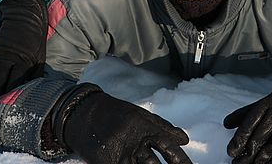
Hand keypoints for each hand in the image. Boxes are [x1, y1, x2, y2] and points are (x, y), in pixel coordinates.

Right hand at [0, 0, 47, 97]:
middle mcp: (11, 61)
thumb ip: (36, 72)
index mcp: (25, 63)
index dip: (10, 99)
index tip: (6, 109)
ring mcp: (0, 56)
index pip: (16, 86)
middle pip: (0, 86)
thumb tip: (35, 87)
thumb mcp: (40, 54)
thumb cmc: (35, 37)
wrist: (26, 15)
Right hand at [55, 85, 192, 163]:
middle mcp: (134, 142)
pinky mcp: (105, 162)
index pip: (168, 147)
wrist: (86, 112)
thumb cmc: (117, 113)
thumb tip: (185, 139)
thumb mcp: (142, 115)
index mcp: (146, 128)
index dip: (181, 160)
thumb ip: (164, 128)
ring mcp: (118, 154)